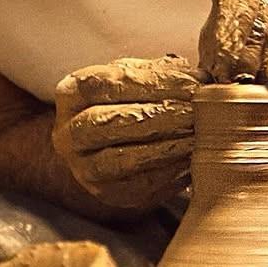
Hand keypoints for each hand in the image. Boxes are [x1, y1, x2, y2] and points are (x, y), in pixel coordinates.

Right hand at [52, 55, 208, 210]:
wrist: (110, 144)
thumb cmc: (129, 100)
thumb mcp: (136, 77)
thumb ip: (160, 72)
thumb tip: (198, 78)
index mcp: (72, 94)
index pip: (107, 84)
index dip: (153, 82)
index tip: (191, 82)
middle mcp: (69, 133)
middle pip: (108, 122)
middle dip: (159, 115)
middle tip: (196, 111)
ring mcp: (84, 168)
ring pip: (121, 159)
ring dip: (165, 146)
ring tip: (198, 134)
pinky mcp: (109, 194)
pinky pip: (139, 185)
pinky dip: (170, 171)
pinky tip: (193, 157)